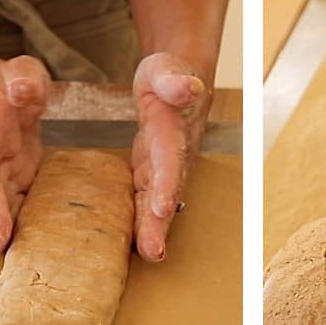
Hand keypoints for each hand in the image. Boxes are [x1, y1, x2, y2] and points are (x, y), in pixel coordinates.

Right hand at [0, 55, 49, 255]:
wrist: (6, 97)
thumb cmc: (15, 84)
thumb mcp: (23, 72)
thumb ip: (24, 79)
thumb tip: (22, 91)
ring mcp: (5, 172)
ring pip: (0, 203)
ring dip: (1, 226)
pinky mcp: (20, 180)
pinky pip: (20, 203)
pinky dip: (21, 222)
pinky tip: (26, 243)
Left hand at [131, 52, 210, 261]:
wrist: (176, 82)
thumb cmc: (168, 76)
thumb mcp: (165, 69)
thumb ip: (174, 80)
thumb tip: (190, 87)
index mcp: (173, 130)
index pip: (170, 158)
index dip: (166, 183)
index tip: (161, 207)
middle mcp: (173, 155)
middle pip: (166, 191)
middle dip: (160, 221)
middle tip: (155, 251)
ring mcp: (163, 167)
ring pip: (158, 202)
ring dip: (154, 230)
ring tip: (150, 255)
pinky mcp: (150, 173)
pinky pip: (145, 201)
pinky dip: (141, 223)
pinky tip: (135, 247)